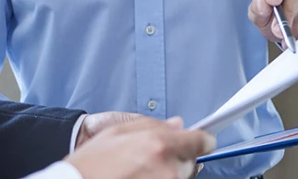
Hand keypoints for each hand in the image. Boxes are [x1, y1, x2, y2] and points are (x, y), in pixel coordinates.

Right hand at [67, 116, 214, 178]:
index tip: (205, 141)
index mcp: (158, 144)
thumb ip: (152, 125)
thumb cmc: (91, 163)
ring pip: (182, 177)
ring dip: (171, 172)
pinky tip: (141, 177)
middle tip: (155, 158)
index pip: (198, 141)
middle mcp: (167, 169)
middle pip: (191, 162)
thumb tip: (177, 125)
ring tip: (143, 171)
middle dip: (180, 157)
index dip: (203, 140)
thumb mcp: (119, 132)